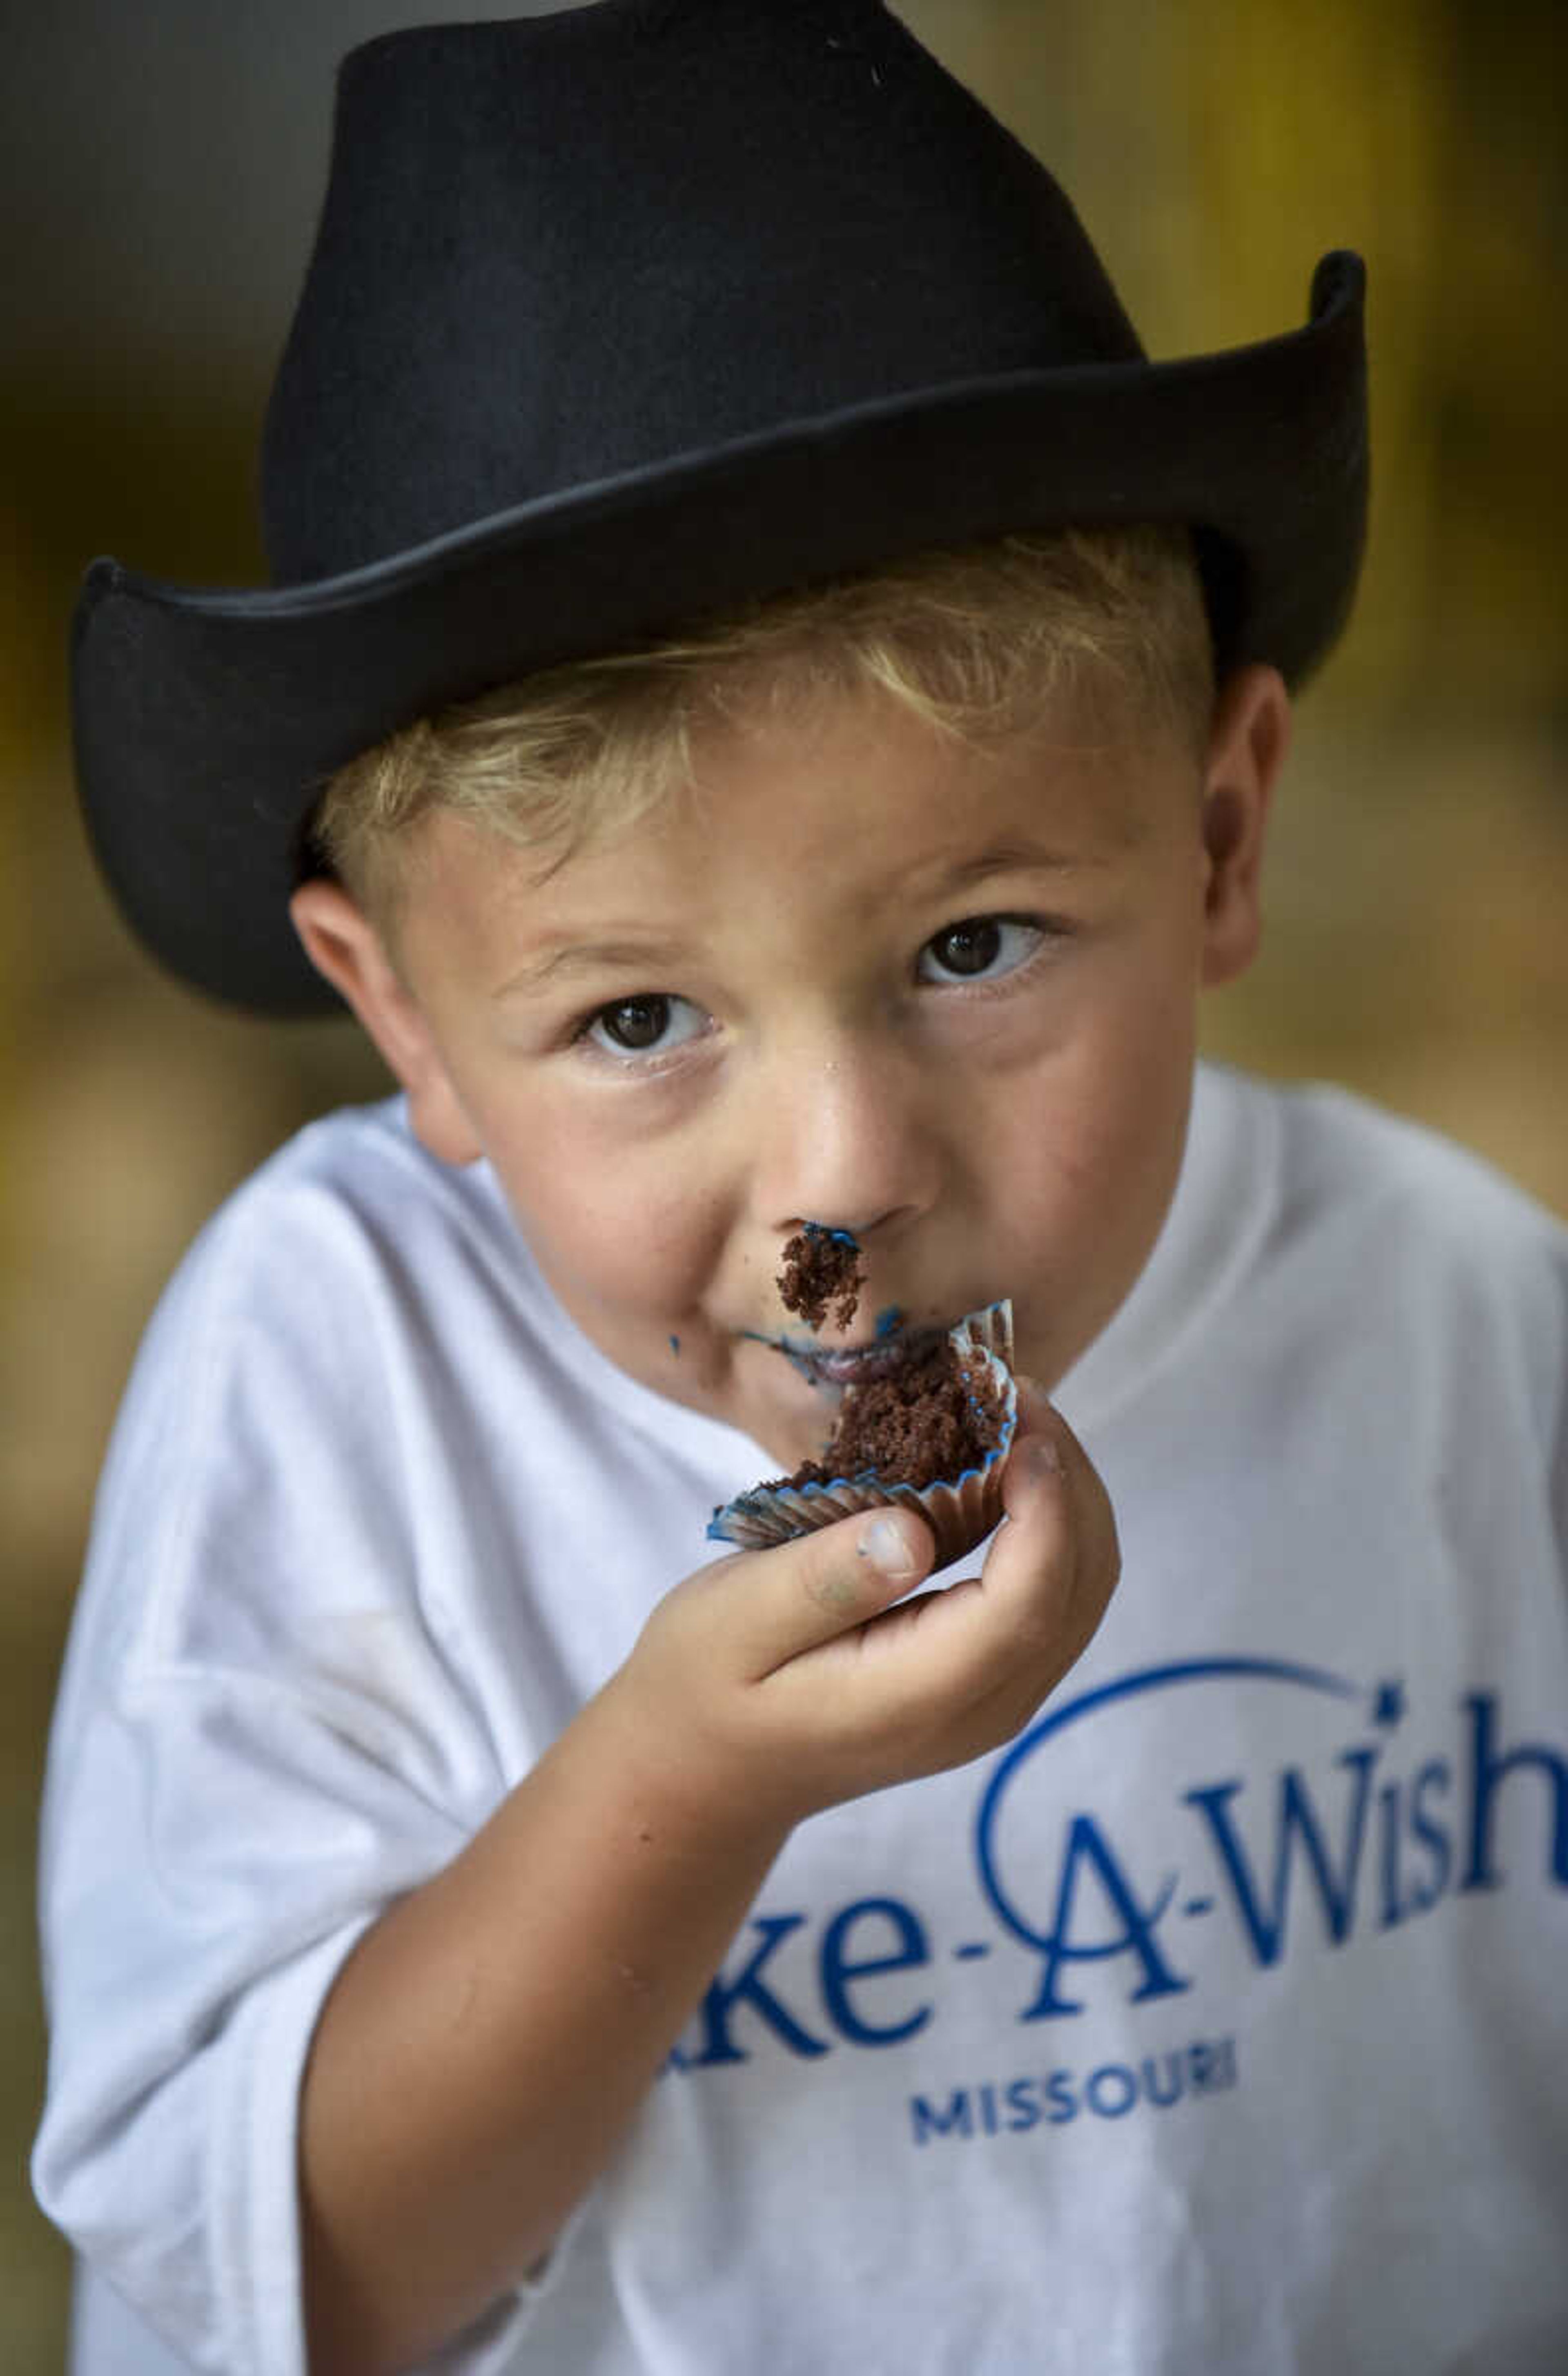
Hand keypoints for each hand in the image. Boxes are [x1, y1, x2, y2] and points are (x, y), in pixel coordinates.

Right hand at [615, 1385, 1119, 1830]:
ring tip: (1015, 1411)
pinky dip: (1047, 1524)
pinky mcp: (986, 1680)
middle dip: (1068, 1481)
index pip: (1028, 1604)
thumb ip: (822, 1582)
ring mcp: (991, 1701)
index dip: (1045, 1508)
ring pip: (1080, 1593)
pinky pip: (1052, 1598)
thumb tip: (913, 1533)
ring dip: (1066, 1497)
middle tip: (1016, 1389)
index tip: (1021, 1417)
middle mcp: (978, 1711)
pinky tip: (1003, 1466)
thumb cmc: (704, 1684)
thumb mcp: (734, 1620)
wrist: (704, 1772)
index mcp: (918, 1699)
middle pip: (1077, 1592)